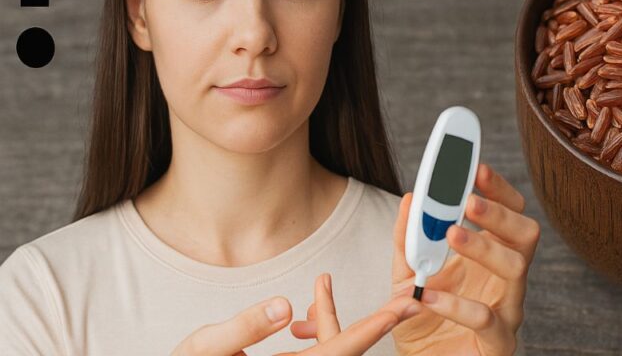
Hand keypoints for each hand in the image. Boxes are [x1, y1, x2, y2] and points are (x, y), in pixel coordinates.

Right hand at [173, 284, 420, 355]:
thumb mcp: (204, 349)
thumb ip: (243, 328)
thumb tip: (285, 305)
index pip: (341, 350)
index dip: (375, 327)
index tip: (404, 308)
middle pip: (345, 348)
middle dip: (375, 321)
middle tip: (407, 297)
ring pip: (328, 348)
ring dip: (332, 318)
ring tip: (324, 283)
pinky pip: (312, 352)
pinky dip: (313, 328)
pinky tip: (305, 308)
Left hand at [390, 162, 541, 355]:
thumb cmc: (424, 319)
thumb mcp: (407, 275)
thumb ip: (407, 240)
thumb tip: (408, 199)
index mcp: (491, 256)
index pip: (511, 212)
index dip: (499, 189)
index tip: (477, 169)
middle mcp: (506, 280)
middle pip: (526, 234)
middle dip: (500, 213)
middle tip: (469, 200)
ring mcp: (507, 310)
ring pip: (516, 269)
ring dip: (484, 247)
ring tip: (451, 234)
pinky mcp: (497, 343)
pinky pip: (487, 320)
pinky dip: (457, 305)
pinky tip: (429, 295)